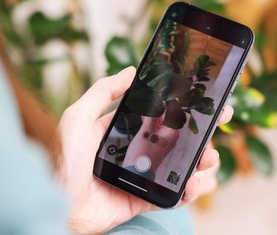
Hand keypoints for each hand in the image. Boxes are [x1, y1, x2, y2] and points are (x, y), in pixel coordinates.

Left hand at [58, 67, 232, 233]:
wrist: (57, 204)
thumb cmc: (63, 159)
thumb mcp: (79, 117)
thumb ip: (103, 91)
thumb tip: (131, 71)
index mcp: (126, 130)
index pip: (160, 116)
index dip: (182, 108)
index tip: (203, 100)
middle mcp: (138, 151)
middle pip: (178, 140)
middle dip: (201, 133)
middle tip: (219, 123)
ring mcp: (143, 176)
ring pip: (181, 167)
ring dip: (201, 162)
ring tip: (208, 159)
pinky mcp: (144, 199)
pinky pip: (172, 195)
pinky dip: (189, 191)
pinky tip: (193, 184)